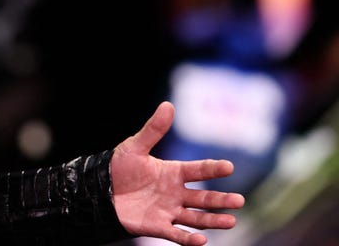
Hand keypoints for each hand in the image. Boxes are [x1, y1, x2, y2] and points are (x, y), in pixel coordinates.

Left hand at [110, 101, 244, 244]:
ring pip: (196, 217)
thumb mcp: (135, 147)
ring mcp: (168, 210)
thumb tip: (168, 105)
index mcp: (173, 172)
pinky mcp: (157, 226)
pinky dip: (189, 239)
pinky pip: (176, 234)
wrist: (99, 191)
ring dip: (213, 220)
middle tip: (239, 201)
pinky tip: (202, 241)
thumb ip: (153, 129)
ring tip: (230, 221)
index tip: (229, 167)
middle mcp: (175, 192)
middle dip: (221, 200)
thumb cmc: (118, 168)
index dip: (213, 168)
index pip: (198, 170)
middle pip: (203, 197)